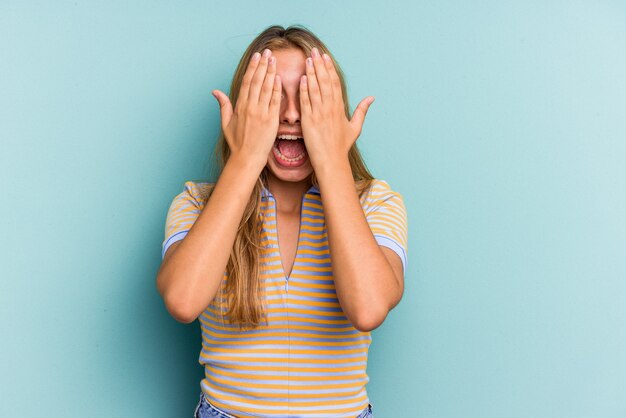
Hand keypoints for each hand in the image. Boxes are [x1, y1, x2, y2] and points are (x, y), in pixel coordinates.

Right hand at [212, 48, 281, 168]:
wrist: (247, 158)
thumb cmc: (237, 142)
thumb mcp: (226, 123)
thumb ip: (223, 105)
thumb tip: (215, 91)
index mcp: (239, 106)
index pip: (246, 82)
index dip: (252, 67)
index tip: (257, 56)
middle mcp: (250, 107)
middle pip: (256, 81)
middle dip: (262, 65)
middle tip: (268, 52)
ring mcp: (260, 113)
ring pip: (265, 88)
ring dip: (270, 73)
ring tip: (274, 60)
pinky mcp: (270, 121)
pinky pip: (274, 102)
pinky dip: (276, 89)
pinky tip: (279, 78)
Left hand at [299, 47, 373, 169]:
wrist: (332, 161)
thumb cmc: (342, 146)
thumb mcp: (355, 127)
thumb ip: (362, 111)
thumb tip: (372, 98)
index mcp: (340, 108)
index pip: (334, 83)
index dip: (329, 68)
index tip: (325, 56)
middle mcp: (330, 108)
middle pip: (325, 81)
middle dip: (319, 65)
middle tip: (314, 51)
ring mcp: (319, 114)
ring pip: (315, 89)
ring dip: (311, 73)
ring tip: (307, 60)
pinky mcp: (309, 121)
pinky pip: (306, 102)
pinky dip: (304, 90)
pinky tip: (302, 78)